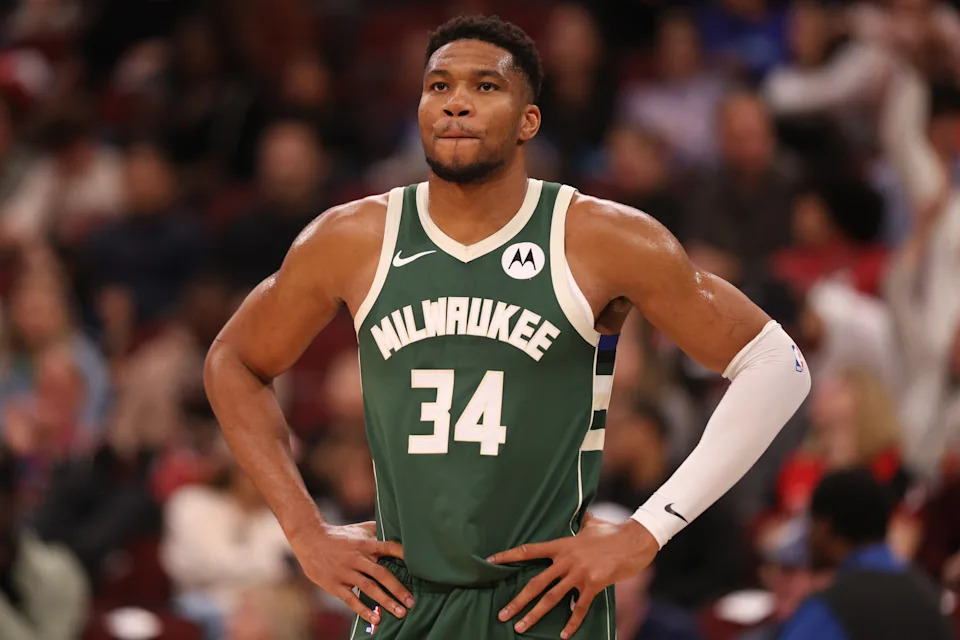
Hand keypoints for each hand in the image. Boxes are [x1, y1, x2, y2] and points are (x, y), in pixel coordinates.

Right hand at [289, 521, 412, 627]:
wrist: (310, 540)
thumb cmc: (340, 535)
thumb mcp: (359, 529)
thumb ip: (378, 530)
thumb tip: (398, 529)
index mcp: (366, 544)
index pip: (389, 548)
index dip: (403, 554)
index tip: (420, 564)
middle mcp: (358, 558)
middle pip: (381, 574)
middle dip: (398, 589)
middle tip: (412, 602)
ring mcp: (346, 572)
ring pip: (369, 588)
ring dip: (386, 601)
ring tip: (400, 612)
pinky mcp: (335, 584)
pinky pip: (351, 599)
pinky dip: (363, 610)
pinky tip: (375, 619)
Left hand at [487, 513, 658, 638]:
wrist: (635, 540)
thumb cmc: (614, 532)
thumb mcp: (592, 524)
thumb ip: (582, 522)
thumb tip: (582, 513)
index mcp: (562, 545)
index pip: (529, 550)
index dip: (509, 555)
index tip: (491, 561)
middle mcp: (566, 560)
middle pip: (536, 583)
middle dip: (518, 601)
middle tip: (502, 614)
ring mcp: (579, 573)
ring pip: (552, 598)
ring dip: (535, 615)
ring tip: (520, 627)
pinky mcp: (594, 584)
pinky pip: (579, 607)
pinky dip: (572, 623)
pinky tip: (564, 635)